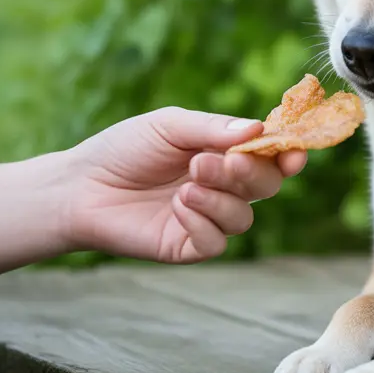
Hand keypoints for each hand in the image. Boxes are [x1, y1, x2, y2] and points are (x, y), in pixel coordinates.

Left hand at [60, 106, 306, 263]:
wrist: (80, 187)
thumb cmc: (123, 150)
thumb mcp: (168, 126)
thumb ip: (212, 128)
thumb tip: (256, 129)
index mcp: (225, 154)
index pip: (270, 156)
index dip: (287, 154)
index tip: (293, 152)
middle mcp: (223, 187)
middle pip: (266, 185)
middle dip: (249, 173)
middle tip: (215, 161)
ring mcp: (207, 218)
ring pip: (244, 216)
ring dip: (221, 198)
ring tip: (186, 184)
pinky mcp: (188, 246)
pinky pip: (217, 241)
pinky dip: (202, 222)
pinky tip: (177, 206)